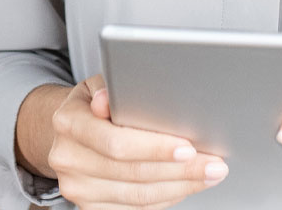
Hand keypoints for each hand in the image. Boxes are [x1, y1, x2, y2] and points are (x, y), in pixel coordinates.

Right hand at [20, 75, 229, 209]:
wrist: (67, 133)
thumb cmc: (91, 106)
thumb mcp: (98, 85)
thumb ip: (111, 88)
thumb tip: (112, 97)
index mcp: (69, 122)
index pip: (116, 142)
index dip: (155, 148)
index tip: (188, 148)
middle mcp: (68, 158)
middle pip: (133, 173)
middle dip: (180, 170)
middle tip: (213, 163)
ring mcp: (77, 187)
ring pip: (139, 196)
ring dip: (180, 186)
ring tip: (208, 174)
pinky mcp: (90, 207)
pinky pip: (135, 208)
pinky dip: (167, 197)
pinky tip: (185, 185)